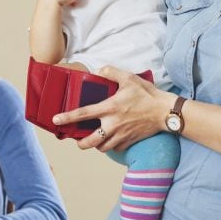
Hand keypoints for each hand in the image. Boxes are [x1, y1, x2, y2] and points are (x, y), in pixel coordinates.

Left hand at [53, 66, 176, 151]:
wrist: (165, 112)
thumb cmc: (147, 94)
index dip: (67, 118)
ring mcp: (121, 135)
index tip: (55, 120)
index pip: (83, 114)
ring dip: (96, 145)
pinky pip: (115, 148)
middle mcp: (112, 125)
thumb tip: (99, 71)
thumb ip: (111, 72)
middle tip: (78, 141)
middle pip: (90, 142)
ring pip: (102, 147)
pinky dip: (111, 145)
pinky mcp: (129, 142)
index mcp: (109, 108)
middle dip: (80, 143)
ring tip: (95, 139)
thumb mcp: (129, 78)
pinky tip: (112, 139)